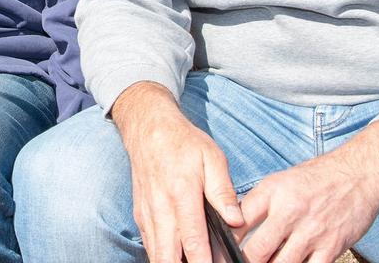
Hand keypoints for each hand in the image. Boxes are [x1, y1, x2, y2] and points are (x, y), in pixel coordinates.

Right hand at [112, 82, 243, 262]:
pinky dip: (162, 256)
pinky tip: (177, 258)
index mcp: (182, 194)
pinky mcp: (141, 215)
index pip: (193, 241)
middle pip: (168, 256)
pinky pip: (150, 244)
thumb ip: (223, 191)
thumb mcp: (211, 158)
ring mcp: (148, 213)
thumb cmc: (183, 142)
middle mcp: (161, 208)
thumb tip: (237, 221)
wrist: (148, 127)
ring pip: (156, 254)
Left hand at [238, 121, 378, 262]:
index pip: (238, 220)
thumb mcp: (278, 182)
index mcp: (272, 193)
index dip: (225, 240)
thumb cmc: (315, 178)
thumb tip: (232, 223)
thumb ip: (255, 203)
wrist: (357, 175)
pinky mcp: (331, 247)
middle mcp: (289, 213)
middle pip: (256, 251)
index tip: (217, 251)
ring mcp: (311, 233)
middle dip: (244, 261)